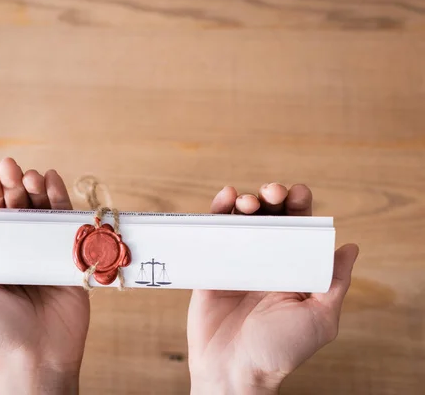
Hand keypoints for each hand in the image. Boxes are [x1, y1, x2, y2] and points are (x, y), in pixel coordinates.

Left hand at [0, 158, 89, 394]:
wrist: (36, 355)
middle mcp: (21, 250)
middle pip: (20, 208)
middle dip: (15, 185)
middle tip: (11, 167)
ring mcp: (47, 252)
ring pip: (44, 211)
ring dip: (39, 188)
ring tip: (32, 174)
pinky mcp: (72, 257)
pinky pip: (69, 225)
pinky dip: (63, 201)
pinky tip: (55, 182)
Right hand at [187, 184, 358, 394]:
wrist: (233, 370)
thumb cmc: (279, 351)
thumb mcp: (319, 319)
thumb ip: (334, 284)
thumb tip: (350, 248)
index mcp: (293, 271)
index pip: (299, 230)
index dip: (300, 208)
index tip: (299, 193)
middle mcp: (266, 262)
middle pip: (270, 218)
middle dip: (273, 198)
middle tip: (272, 192)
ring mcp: (237, 262)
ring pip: (242, 220)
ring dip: (246, 201)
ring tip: (248, 200)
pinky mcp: (212, 266)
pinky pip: (214, 233)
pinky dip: (218, 212)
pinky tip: (224, 199)